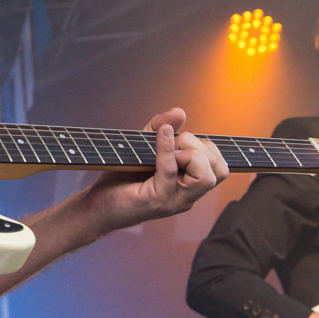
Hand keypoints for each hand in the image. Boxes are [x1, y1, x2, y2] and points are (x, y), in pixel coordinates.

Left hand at [82, 108, 228, 233]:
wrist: (97, 205)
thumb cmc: (121, 178)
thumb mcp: (142, 146)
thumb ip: (160, 127)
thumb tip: (179, 112)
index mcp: (189, 186)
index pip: (221, 168)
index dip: (206, 147)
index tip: (180, 140)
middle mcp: (187, 197)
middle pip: (220, 171)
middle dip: (201, 147)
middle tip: (175, 143)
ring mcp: (174, 201)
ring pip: (206, 177)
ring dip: (190, 152)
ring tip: (167, 147)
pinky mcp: (157, 200)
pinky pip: (171, 171)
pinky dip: (166, 149)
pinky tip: (160, 136)